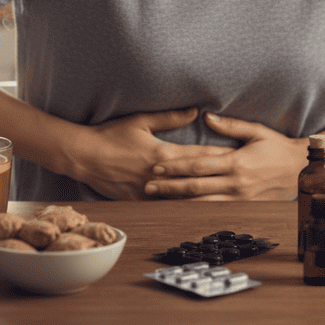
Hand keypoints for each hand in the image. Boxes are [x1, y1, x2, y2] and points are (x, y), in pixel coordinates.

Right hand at [73, 108, 235, 200]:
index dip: (220, 156)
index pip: (198, 155)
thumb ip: (170, 118)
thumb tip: (194, 112)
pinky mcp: (139, 201)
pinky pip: (164, 207)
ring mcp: (149, 190)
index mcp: (162, 152)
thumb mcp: (141, 121)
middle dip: (218, 179)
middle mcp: (159, 174)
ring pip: (182, 197)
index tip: (238, 156)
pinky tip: (194, 212)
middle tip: (240, 179)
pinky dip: (180, 209)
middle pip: (195, 178)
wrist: (85, 155)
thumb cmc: (111, 135)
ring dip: (203, 197)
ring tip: (225, 199)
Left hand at [143, 112, 307, 200]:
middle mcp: (236, 183)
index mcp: (236, 162)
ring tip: (159, 201)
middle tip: (149, 185)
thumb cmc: (278, 147)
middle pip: (196, 186)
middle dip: (170, 187)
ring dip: (179, 202)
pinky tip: (183, 210)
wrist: (301, 170)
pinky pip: (217, 210)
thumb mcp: (256, 131)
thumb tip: (206, 116)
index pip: (199, 165)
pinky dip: (198, 210)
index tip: (157, 166)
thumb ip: (230, 125)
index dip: (176, 166)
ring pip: (203, 203)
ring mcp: (240, 198)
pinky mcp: (244, 207)